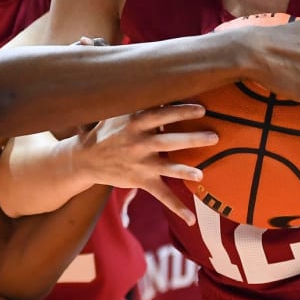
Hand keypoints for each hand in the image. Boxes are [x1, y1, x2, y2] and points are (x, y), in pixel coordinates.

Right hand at [74, 104, 213, 225]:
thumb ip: (140, 101)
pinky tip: (191, 220)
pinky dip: (176, 208)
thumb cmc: (108, 130)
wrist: (85, 158)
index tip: (202, 109)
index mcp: (135, 122)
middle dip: (192, 139)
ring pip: (167, 168)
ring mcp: (140, 163)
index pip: (161, 115)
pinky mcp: (141, 181)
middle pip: (169, 141)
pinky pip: (161, 195)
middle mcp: (139, 143)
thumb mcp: (118, 111)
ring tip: (201, 175)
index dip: (181, 111)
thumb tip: (159, 79)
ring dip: (184, 172)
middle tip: (214, 136)